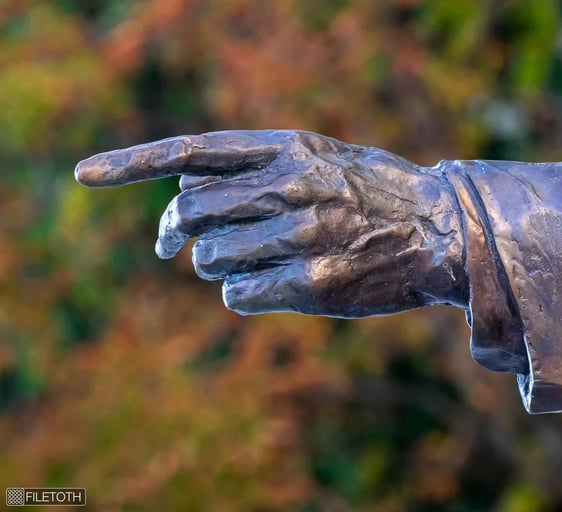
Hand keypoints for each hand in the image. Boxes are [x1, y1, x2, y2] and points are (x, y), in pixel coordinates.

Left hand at [76, 130, 467, 316]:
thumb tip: (187, 203)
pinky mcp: (311, 284)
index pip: (194, 152)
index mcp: (290, 148)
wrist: (444, 231)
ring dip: (216, 265)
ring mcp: (300, 236)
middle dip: (176, 232)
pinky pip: (237, 295)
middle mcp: (291, 187)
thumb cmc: (379, 195)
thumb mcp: (324, 158)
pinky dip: (241, 293)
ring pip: (209, 258)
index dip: (133, 162)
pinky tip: (272, 285)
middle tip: (175, 246)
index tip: (84, 176)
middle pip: (189, 212)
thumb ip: (261, 168)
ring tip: (253, 261)